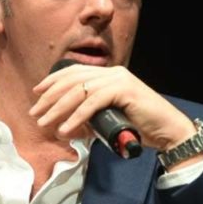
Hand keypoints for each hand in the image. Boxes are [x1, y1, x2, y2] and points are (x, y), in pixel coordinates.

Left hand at [29, 65, 194, 152]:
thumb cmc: (140, 127)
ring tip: (44, 123)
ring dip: (58, 108)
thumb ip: (89, 120)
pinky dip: (77, 116)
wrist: (167, 131)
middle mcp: (112, 73)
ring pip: (79, 90)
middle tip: (35, 113)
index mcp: (108, 75)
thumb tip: (65, 128)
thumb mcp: (108, 120)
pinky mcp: (124, 91)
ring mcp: (119, 80)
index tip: (36, 93)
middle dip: (50, 97)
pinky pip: (93, 102)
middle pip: (72, 80)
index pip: (74, 72)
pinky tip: (66, 129)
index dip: (52, 81)